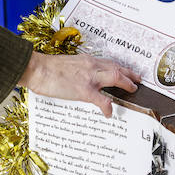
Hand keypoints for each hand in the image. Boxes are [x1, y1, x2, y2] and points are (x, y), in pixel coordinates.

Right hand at [18, 52, 140, 116]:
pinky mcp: (84, 90)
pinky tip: (109, 113)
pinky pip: (102, 100)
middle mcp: (91, 65)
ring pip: (116, 77)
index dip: (120, 67)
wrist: (37, 69)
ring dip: (126, 84)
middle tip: (137, 80)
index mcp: (86, 60)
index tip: (126, 71)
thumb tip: (79, 78)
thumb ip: (77, 70)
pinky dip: (108, 107)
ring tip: (132, 90)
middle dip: (129, 74)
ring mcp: (89, 77)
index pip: (108, 62)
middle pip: (116, 67)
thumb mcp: (67, 64)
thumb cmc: (46, 68)